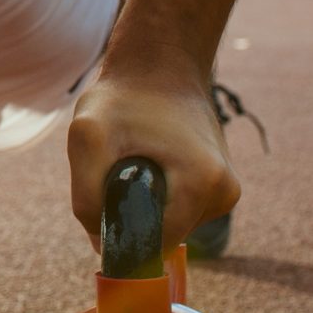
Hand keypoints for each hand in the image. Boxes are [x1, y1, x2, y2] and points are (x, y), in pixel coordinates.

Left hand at [67, 74, 238, 254]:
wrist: (158, 64)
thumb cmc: (122, 98)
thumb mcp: (87, 139)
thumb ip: (87, 196)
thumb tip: (102, 248)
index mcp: (205, 183)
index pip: (156, 242)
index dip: (122, 231)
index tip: (104, 200)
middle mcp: (225, 192)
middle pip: (164, 234)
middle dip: (133, 213)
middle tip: (118, 168)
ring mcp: (226, 190)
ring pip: (171, 223)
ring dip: (146, 203)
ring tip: (136, 159)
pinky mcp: (219, 185)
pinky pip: (179, 209)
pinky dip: (158, 195)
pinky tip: (151, 162)